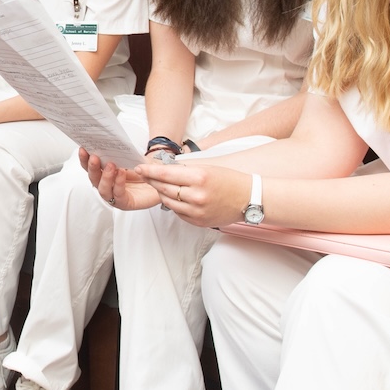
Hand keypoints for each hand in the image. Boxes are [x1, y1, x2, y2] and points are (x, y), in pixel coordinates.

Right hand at [84, 150, 161, 210]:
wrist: (162, 179)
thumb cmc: (145, 168)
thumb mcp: (131, 156)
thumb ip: (119, 152)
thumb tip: (108, 141)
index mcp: (104, 173)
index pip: (90, 167)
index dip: (84, 159)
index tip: (83, 149)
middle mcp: (107, 185)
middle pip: (93, 178)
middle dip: (92, 168)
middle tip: (94, 157)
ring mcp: (114, 195)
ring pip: (103, 189)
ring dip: (105, 177)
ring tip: (110, 165)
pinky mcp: (125, 203)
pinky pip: (118, 195)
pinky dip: (118, 183)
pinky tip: (121, 173)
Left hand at [134, 161, 253, 227]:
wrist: (249, 199)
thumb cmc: (230, 180)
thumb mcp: (207, 167)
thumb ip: (185, 170)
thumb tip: (164, 169)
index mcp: (199, 177)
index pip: (166, 174)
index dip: (150, 171)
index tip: (140, 168)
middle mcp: (197, 195)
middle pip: (164, 188)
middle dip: (152, 181)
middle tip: (145, 175)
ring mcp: (197, 211)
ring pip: (168, 201)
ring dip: (161, 193)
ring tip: (159, 185)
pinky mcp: (198, 222)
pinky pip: (178, 212)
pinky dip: (173, 204)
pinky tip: (175, 197)